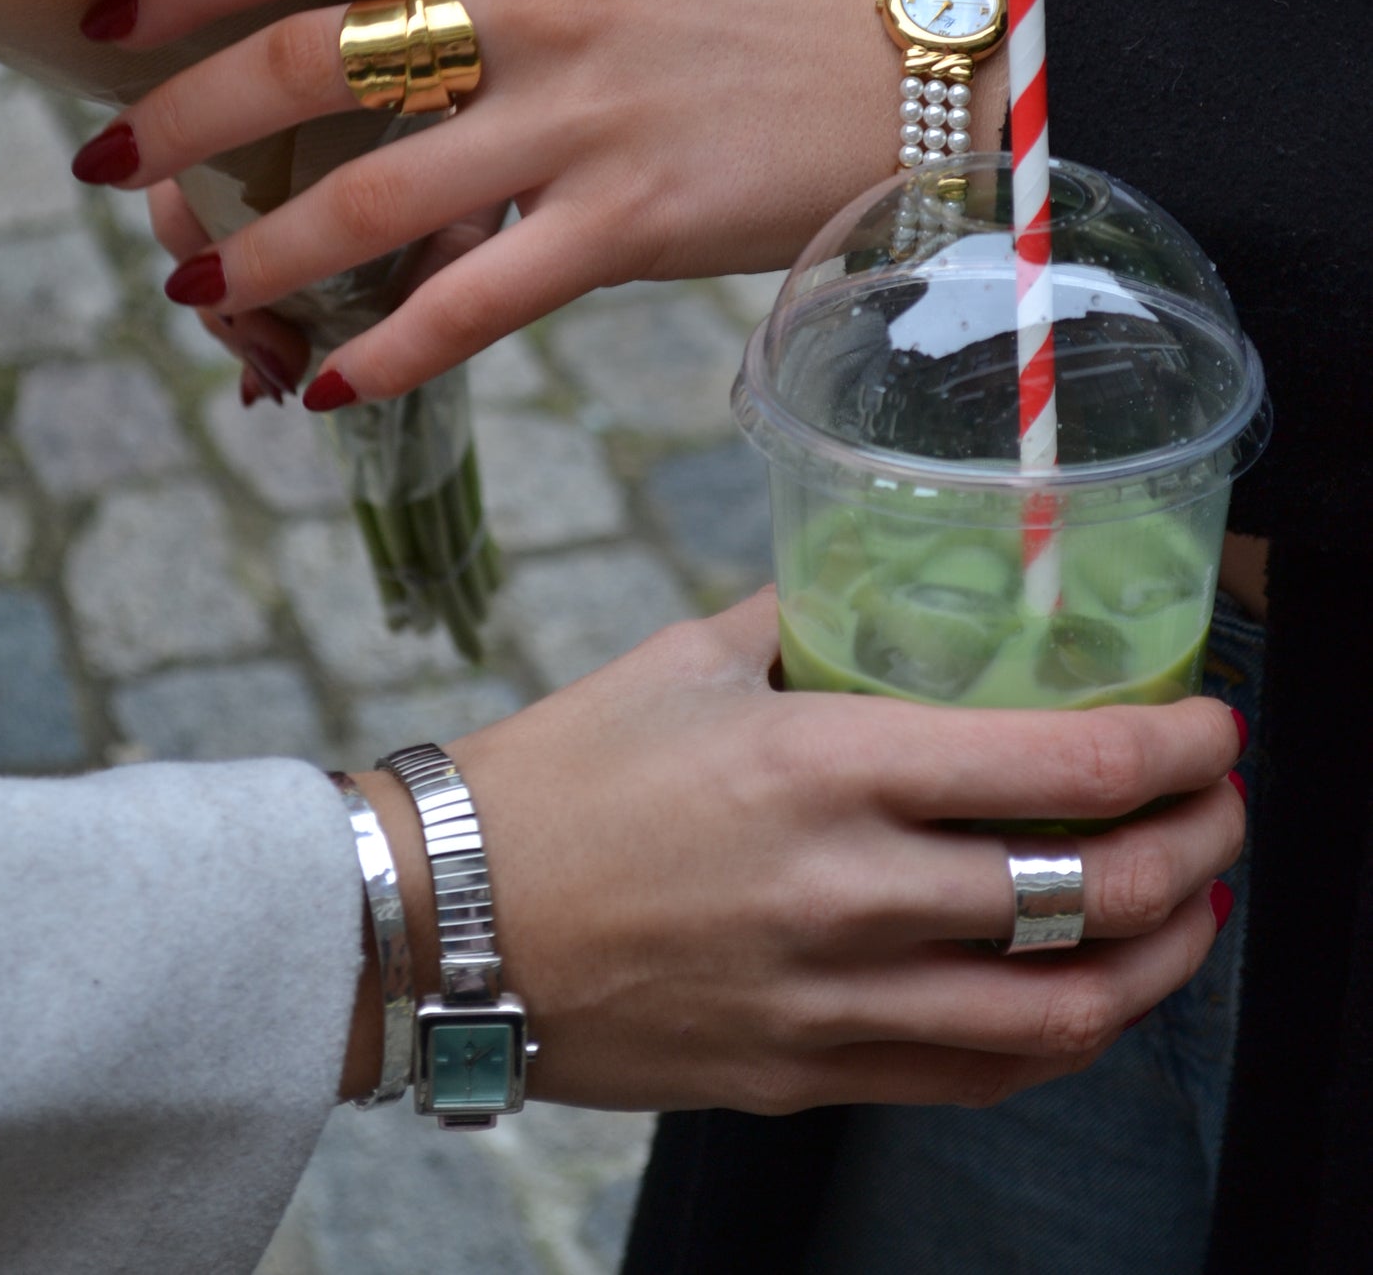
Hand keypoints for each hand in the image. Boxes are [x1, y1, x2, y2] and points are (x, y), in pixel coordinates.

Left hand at [75, 0, 1009, 401]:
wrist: (935, 69)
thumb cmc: (770, 5)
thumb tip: (377, 36)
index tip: (116, 13)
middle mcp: (540, 5)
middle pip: (305, 57)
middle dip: (178, 121)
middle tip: (106, 172)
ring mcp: (585, 117)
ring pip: (367, 193)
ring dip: (259, 256)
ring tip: (195, 293)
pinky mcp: (633, 222)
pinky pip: (473, 301)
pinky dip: (386, 352)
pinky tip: (333, 386)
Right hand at [344, 591, 1244, 1112]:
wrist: (447, 920)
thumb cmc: (562, 772)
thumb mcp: (688, 660)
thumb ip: (810, 623)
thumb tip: (899, 596)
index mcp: (821, 765)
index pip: (1061, 769)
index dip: (1175, 748)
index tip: (1216, 724)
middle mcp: (848, 892)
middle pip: (1093, 890)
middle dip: (1201, 846)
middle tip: (1224, 804)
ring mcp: (833, 1002)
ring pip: (1065, 1007)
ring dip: (1165, 956)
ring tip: (1197, 906)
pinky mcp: (811, 1074)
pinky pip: (981, 1075)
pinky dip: (1067, 1035)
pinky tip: (1095, 994)